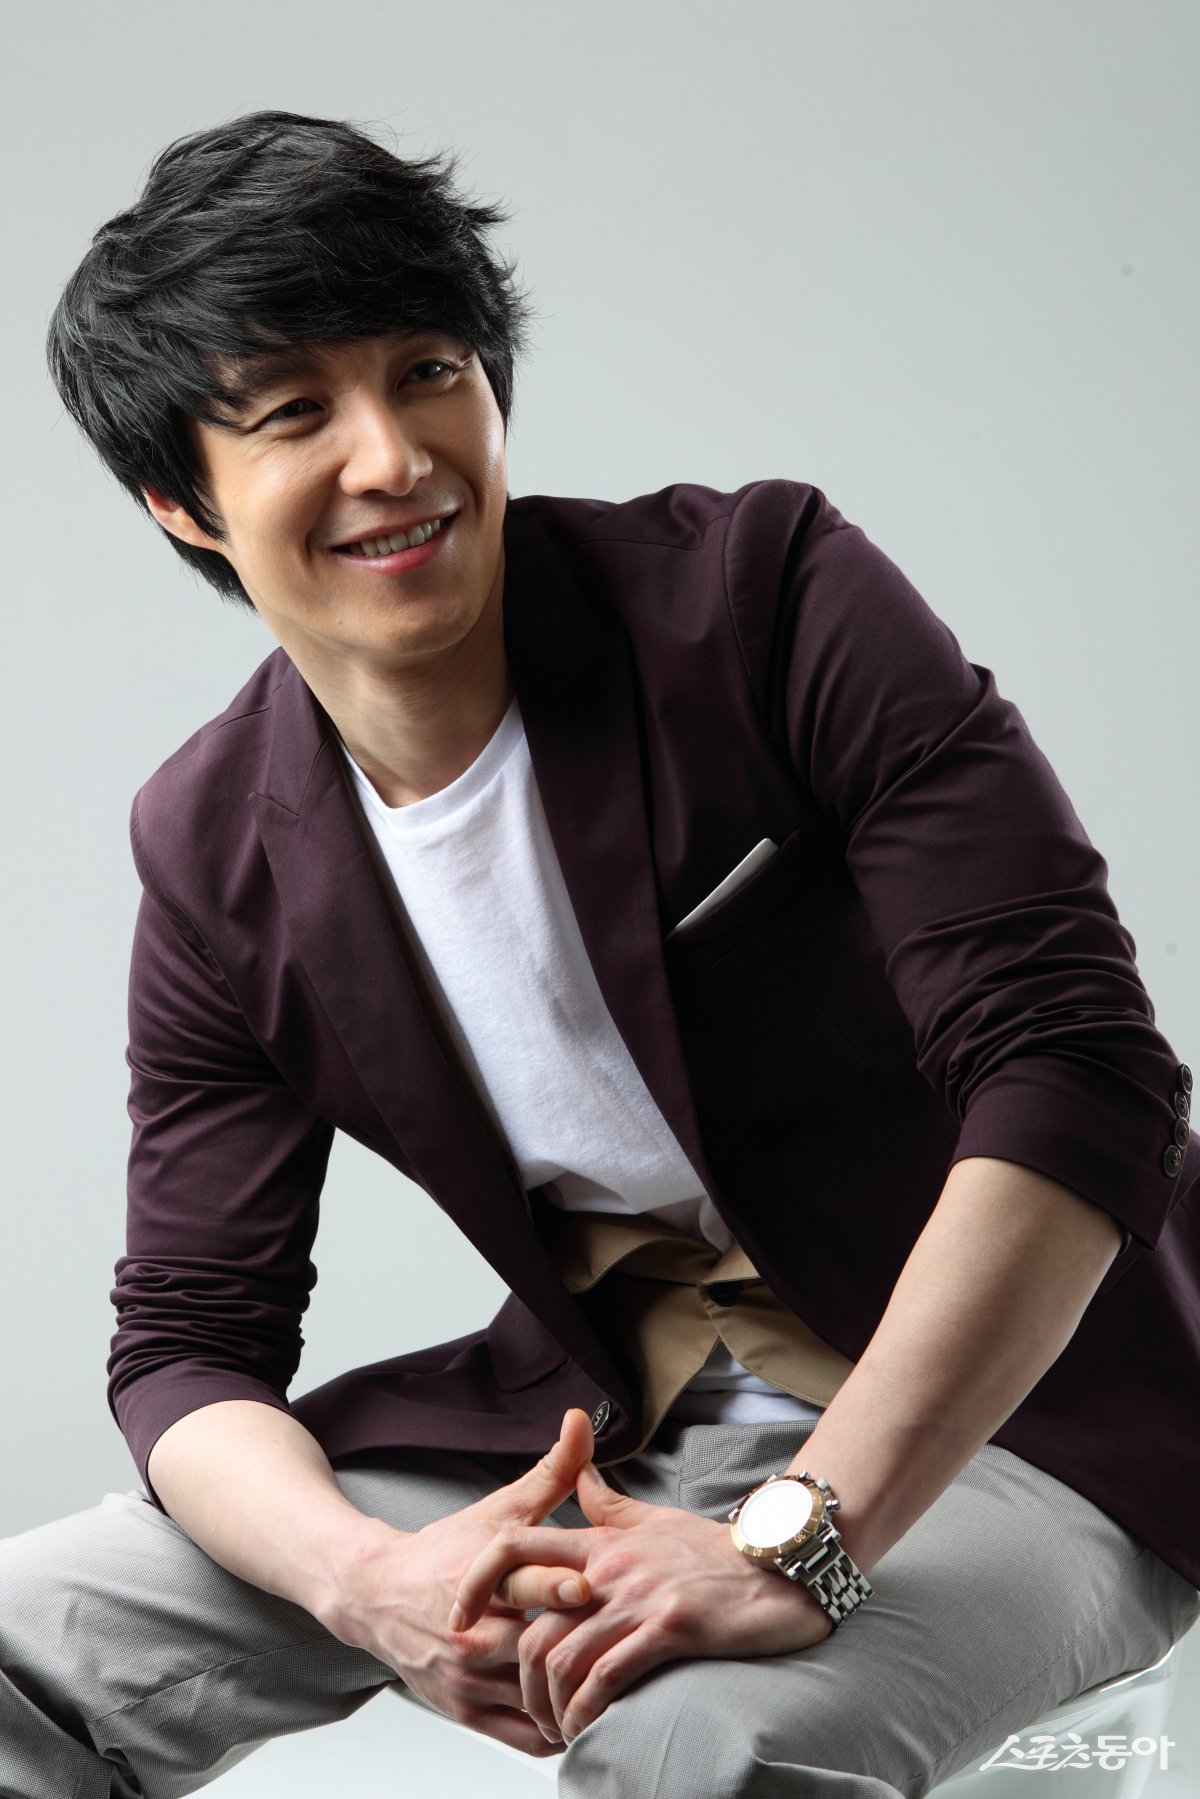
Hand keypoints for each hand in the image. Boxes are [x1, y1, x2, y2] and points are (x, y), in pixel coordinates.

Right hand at [319, 1408, 595, 1755]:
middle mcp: (470, 1632)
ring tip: (621, 1689)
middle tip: (624, 1651)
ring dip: (572, 1695)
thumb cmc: (447, 1548)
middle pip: (527, 1647)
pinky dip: (554, 1731)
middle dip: (574, 1649)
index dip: (553, 1586)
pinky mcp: (463, 1710)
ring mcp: (465, 1677)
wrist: (376, 1595)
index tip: (586, 1586)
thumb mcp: (498, 1509)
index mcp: (479, 1577)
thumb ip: (551, 1471)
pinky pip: (520, 1735)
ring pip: (528, 1698)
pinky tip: (586, 1718)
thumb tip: (582, 1420)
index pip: (518, 1583)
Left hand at [450, 1458, 833, 1743]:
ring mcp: (638, 1597)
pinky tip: (587, 1728)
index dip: (478, 1581)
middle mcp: (610, 1567)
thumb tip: (579, 1479)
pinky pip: (607, 1676)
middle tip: (528, 1709)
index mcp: (601, 1542)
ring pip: (562, 1658)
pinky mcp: (670, 1626)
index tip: (462, 1618)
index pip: (515, 1545)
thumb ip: (609, 1508)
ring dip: (550, 1706)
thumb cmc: (716, 1552)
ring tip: (559, 1728)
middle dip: (518, 1679)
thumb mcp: (654, 1520)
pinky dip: (586, 1711)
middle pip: (531, 1625)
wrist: (779, 1566)